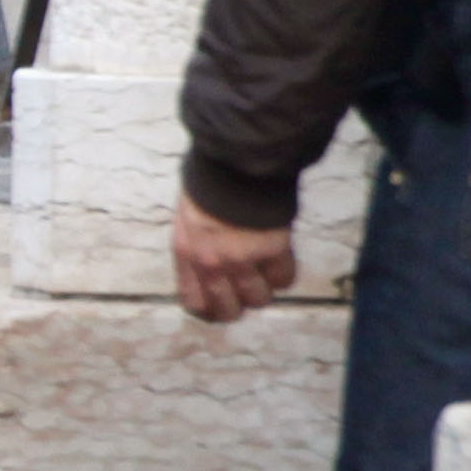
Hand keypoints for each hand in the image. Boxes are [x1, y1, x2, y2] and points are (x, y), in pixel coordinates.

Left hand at [172, 191, 295, 321]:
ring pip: (258, 299)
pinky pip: (284, 279)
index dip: (210, 309)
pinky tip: (281, 260)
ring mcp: (241, 259)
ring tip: (265, 272)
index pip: (194, 301)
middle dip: (239, 305)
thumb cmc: (211, 179)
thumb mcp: (188, 214)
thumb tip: (207, 256)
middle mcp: (210, 263)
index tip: (220, 307)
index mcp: (186, 252)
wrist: (235, 160)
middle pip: (228, 310)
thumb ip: (197, 241)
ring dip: (264, 289)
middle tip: (247, 292)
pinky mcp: (271, 250)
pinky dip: (285, 274)